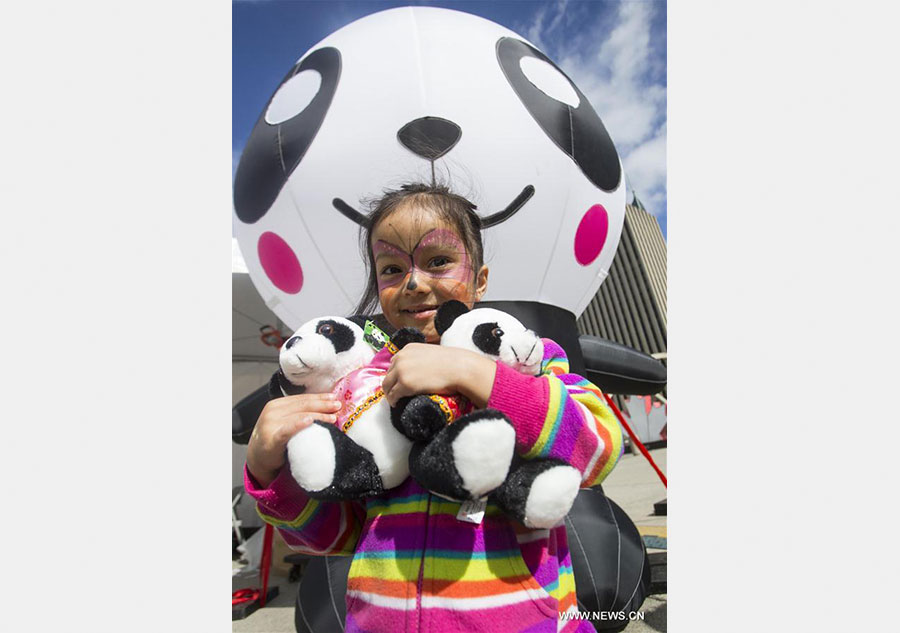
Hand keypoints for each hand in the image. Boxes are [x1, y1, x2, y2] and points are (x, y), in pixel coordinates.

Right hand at [246, 393, 341, 487]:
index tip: (334, 398)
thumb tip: (326, 407)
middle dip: (322, 404)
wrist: (258, 457)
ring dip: (318, 415)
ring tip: (332, 417)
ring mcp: (270, 424)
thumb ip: (299, 413)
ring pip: (299, 416)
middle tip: (338, 406)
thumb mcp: (285, 421)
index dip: (319, 397)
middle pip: (303, 405)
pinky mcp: (271, 439)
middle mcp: (273, 411)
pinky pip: (287, 430)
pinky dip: (299, 424)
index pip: (302, 399)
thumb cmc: (275, 439)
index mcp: (277, 404)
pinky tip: (310, 421)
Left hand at [381, 343, 496, 407]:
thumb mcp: (431, 353)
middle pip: (388, 374)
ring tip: (396, 400)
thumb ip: (420, 358)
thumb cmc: (451, 362)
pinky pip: (393, 395)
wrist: (459, 368)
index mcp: (408, 349)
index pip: (393, 362)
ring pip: (386, 385)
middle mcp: (401, 358)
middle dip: (392, 384)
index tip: (398, 382)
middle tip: (396, 393)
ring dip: (390, 394)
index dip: (395, 374)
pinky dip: (393, 401)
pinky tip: (398, 404)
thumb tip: (419, 370)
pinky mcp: (405, 384)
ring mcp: (401, 371)